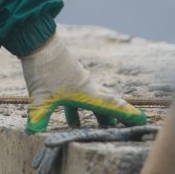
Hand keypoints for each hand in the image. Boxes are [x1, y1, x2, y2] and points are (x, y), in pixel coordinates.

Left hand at [20, 33, 146, 133]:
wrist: (38, 40)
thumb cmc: (44, 69)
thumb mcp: (40, 97)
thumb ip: (38, 117)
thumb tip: (32, 133)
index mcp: (86, 92)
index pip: (111, 107)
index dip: (127, 115)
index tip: (142, 121)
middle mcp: (86, 85)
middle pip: (105, 103)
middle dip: (112, 116)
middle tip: (120, 127)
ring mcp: (78, 78)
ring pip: (92, 98)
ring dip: (96, 112)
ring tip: (97, 126)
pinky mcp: (68, 74)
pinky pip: (80, 94)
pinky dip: (81, 106)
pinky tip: (71, 115)